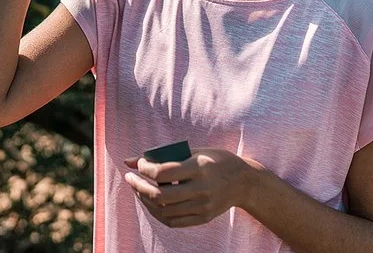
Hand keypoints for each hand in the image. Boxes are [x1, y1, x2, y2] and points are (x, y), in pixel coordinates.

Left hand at [124, 148, 256, 228]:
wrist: (244, 182)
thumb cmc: (215, 160)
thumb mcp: (192, 151)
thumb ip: (161, 155)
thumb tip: (128, 160)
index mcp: (199, 167)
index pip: (163, 172)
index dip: (144, 169)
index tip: (139, 164)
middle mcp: (201, 189)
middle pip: (160, 195)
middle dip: (139, 187)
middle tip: (130, 178)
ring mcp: (203, 206)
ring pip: (164, 211)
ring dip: (145, 200)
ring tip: (138, 190)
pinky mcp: (204, 218)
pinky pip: (173, 221)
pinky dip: (157, 213)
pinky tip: (150, 202)